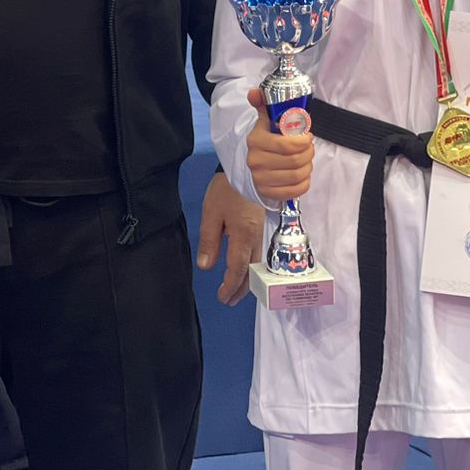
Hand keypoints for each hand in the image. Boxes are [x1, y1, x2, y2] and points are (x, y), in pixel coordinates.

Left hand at [196, 171, 265, 304]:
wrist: (250, 169)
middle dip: (241, 289)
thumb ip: (209, 241)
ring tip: (237, 289)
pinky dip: (253, 267)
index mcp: (243, 236)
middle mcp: (257, 238)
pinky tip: (247, 268)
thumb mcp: (211, 213)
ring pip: (258, 264)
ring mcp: (263, 232)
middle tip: (230, 300)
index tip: (222, 298)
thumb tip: (206, 267)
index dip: (229, 286)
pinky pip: (260, 254)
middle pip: (251, 271)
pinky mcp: (263, 226)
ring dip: (248, 279)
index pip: (237, 269)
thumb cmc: (228, 189)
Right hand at [245, 87, 314, 204]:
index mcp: (256, 140)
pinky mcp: (267, 192)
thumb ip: (262, 103)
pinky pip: (295, 190)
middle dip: (308, 153)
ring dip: (307, 167)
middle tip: (309, 148)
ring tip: (306, 160)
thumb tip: (254, 93)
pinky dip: (304, 182)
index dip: (304, 141)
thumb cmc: (267, 139)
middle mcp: (255, 160)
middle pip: (295, 160)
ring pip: (297, 175)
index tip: (307, 137)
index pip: (287, 145)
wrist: (256, 162)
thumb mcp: (265, 120)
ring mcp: (260, 178)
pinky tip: (302, 175)